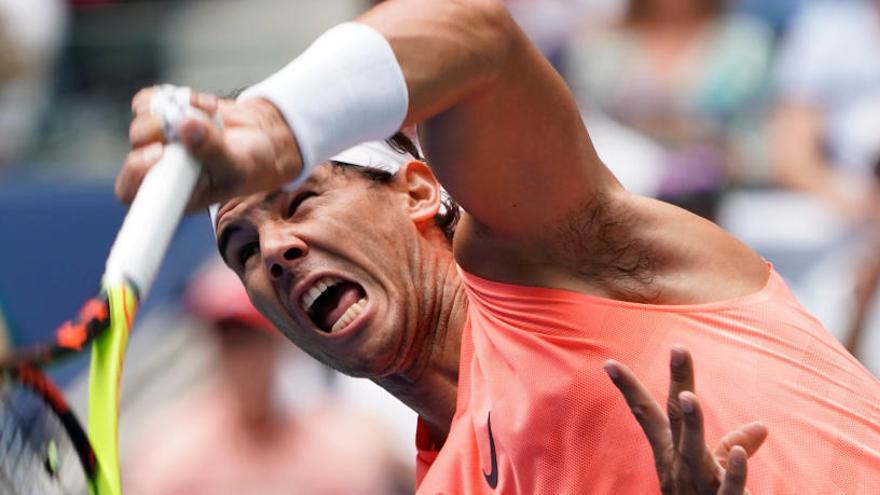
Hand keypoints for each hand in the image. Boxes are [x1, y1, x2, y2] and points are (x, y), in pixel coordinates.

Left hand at [116, 87, 302, 211]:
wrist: (258, 141)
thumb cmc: (247, 165)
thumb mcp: (238, 166)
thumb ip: (213, 151)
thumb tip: (186, 125)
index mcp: (172, 191)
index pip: (132, 190)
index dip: (135, 170)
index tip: (159, 154)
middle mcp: (160, 166)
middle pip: (137, 144)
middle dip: (159, 130)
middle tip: (186, 125)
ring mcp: (158, 139)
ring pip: (142, 118)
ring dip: (175, 111)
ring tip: (209, 115)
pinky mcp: (162, 114)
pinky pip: (152, 100)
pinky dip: (178, 96)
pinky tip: (203, 105)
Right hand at [603, 347, 767, 494]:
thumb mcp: (712, 476)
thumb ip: (731, 449)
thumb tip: (759, 427)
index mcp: (671, 455)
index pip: (648, 415)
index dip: (629, 389)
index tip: (609, 363)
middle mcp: (678, 466)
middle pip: (675, 419)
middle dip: (678, 383)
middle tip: (679, 348)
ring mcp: (698, 486)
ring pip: (692, 450)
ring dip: (691, 423)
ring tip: (691, 397)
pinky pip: (728, 488)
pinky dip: (732, 471)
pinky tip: (738, 453)